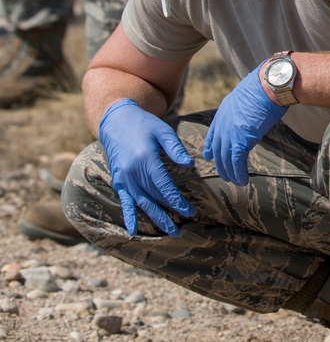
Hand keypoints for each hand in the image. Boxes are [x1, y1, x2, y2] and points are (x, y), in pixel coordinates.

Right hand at [98, 99, 196, 235]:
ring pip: (141, 202)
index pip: (164, 186)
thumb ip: (175, 148)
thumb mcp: (163, 131)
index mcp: (145, 159)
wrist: (117, 121)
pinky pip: (124, 201)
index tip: (190, 211)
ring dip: (156, 218)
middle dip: (171, 212)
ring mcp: (123, 178)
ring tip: (171, 231)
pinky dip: (128, 216)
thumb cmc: (145, 125)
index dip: (177, 200)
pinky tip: (132, 231)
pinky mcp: (119, 180)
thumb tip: (190, 164)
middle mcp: (132, 172)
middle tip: (186, 223)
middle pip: (154, 197)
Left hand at [203, 63, 286, 185]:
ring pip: (226, 158)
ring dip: (230, 172)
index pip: (213, 133)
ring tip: (234, 181)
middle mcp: (223, 123)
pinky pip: (237, 161)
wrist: (268, 85)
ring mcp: (231, 132)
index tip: (209, 156)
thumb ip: (243, 107)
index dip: (210, 146)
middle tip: (225, 175)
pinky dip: (239, 173)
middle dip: (221, 164)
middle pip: (218, 149)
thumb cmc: (265, 86)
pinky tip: (242, 181)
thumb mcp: (247, 96)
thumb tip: (252, 111)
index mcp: (224, 111)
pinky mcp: (242, 139)